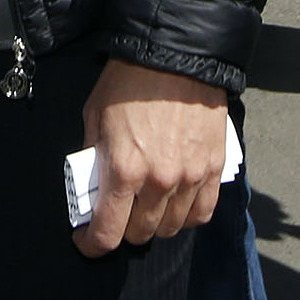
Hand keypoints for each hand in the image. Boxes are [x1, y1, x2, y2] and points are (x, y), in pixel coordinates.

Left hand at [75, 60, 227, 257]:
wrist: (175, 55)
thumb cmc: (130, 82)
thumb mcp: (94, 117)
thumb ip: (93, 155)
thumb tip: (93, 185)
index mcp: (124, 169)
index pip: (108, 231)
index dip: (92, 244)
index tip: (86, 241)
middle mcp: (159, 181)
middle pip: (141, 233)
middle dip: (123, 231)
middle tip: (117, 218)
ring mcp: (190, 177)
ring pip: (172, 227)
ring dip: (155, 225)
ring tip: (146, 211)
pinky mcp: (213, 169)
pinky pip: (202, 212)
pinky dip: (187, 216)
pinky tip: (176, 207)